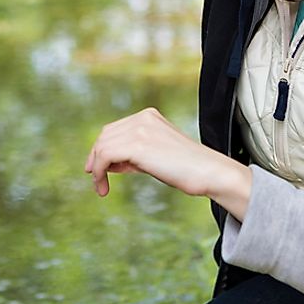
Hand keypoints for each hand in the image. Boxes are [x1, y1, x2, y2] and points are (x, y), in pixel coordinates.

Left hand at [84, 107, 250, 218]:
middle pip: (105, 135)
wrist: (209, 172)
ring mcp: (139, 129)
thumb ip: (135, 153)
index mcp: (148, 116)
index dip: (102, 149)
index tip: (98, 169)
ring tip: (100, 187)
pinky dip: (99, 173)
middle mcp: (142, 118)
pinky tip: (103, 187)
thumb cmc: (187, 169)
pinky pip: (104, 156)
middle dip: (96, 157)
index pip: (115, 129)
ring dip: (96, 168)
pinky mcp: (137, 144)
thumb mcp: (157, 154)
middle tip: (95, 178)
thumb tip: (110, 163)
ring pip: (102, 146)